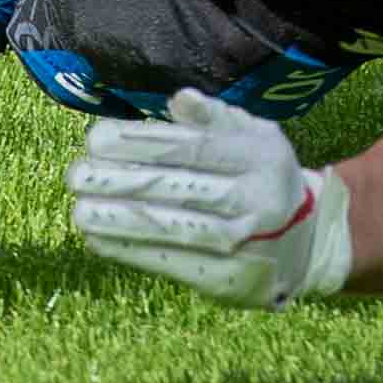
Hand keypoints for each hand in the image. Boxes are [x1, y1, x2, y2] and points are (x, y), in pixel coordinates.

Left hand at [69, 89, 356, 308]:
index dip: (142, 143)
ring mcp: (245, 246)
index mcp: (261, 156)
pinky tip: (98, 239)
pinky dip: (131, 252)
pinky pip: (173, 264)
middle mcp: (257, 202)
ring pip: (173, 229)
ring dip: (120, 221)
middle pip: (179, 189)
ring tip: (79, 210)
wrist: (306, 241)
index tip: (96, 138)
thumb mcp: (256, 135)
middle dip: (122, 182)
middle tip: (76, 174)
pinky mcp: (228, 281)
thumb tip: (179, 101)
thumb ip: (216, 117)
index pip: (193, 148)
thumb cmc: (262, 175)